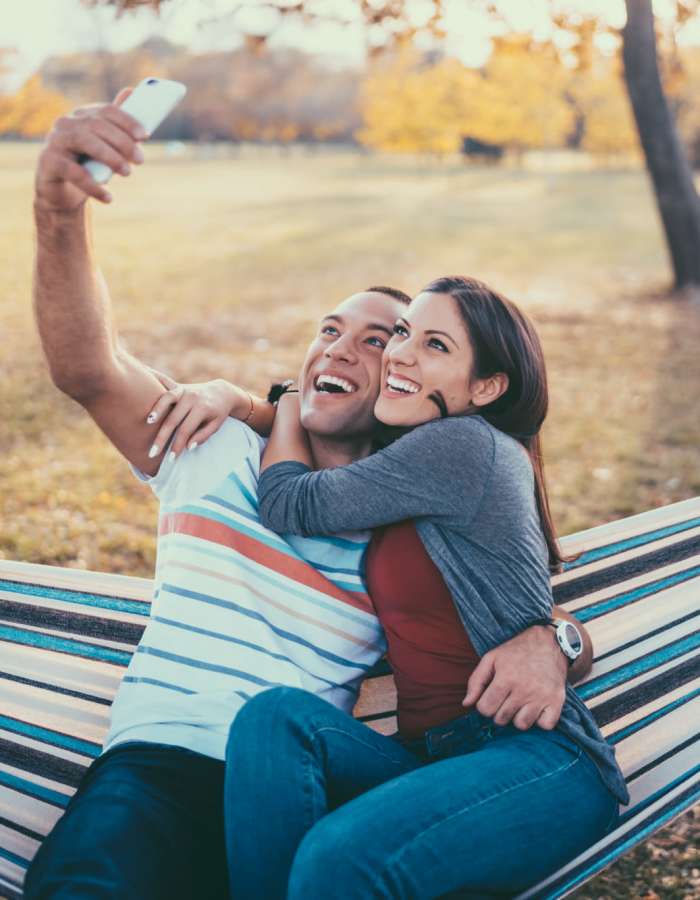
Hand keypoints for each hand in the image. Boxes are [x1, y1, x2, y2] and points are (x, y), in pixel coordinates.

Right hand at [35, 87, 146, 212]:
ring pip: (83, 141)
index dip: (127, 121)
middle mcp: (66, 123)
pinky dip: (92, 185)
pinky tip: (108, 197)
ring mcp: (55, 140)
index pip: (106, 111)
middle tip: (140, 160)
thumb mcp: (106, 148)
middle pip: (97, 125)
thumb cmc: (88, 167)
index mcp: (83, 116)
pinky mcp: (48, 161)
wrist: (63, 193)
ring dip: (109, 156)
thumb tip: (132, 91)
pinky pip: (72, 171)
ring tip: (127, 173)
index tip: (145, 135)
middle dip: (122, 142)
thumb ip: (118, 126)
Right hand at [145, 379, 243, 458]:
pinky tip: (146, 399)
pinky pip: (165, 388)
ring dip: (156, 411)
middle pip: (173, 419)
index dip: (178, 445)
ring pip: (167, 400)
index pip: (186, 430)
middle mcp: (193, 398)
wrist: (221, 392)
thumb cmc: (217, 414)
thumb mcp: (215, 426)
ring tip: (147, 423)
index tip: (171, 459)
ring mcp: (185, 390)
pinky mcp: (179, 386)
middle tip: (152, 453)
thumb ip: (202, 436)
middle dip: (162, 437)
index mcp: (203, 409)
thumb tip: (188, 447)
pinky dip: (156, 394)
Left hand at [462, 625, 566, 730]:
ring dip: (518, 717)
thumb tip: (466, 703)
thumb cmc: (517, 651)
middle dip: (499, 711)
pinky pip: (545, 726)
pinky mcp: (557, 701)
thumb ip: (476, 681)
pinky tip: (537, 707)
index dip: (485, 705)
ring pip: (522, 725)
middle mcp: (524, 689)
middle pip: (501, 719)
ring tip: (521, 702)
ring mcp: (542, 696)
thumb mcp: (492, 658)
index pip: (485, 709)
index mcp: (505, 678)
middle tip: (506, 698)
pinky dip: (540, 720)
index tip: (492, 697)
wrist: (550, 642)